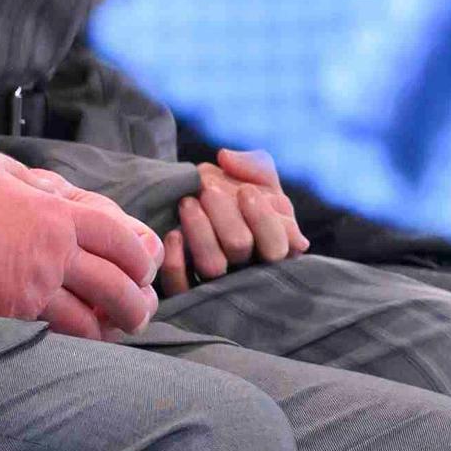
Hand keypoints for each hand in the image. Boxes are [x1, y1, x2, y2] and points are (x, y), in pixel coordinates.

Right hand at [0, 146, 157, 338]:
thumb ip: (29, 181)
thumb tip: (48, 190)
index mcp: (57, 214)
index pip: (118, 237)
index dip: (139, 255)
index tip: (145, 267)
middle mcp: (56, 252)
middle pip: (116, 283)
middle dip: (136, 301)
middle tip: (141, 311)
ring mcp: (36, 285)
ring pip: (90, 316)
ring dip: (111, 327)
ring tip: (118, 332)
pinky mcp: (14, 311)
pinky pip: (56, 330)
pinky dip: (74, 337)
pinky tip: (80, 339)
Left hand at [157, 146, 307, 293]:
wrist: (201, 212)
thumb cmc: (238, 198)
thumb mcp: (258, 179)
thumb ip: (254, 165)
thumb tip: (226, 159)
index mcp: (274, 246)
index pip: (278, 245)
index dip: (262, 218)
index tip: (245, 191)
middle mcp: (248, 269)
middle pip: (240, 246)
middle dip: (223, 212)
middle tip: (208, 189)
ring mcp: (218, 283)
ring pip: (211, 266)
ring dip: (199, 229)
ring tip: (188, 202)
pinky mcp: (187, 292)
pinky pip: (181, 286)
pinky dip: (176, 260)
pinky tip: (173, 234)